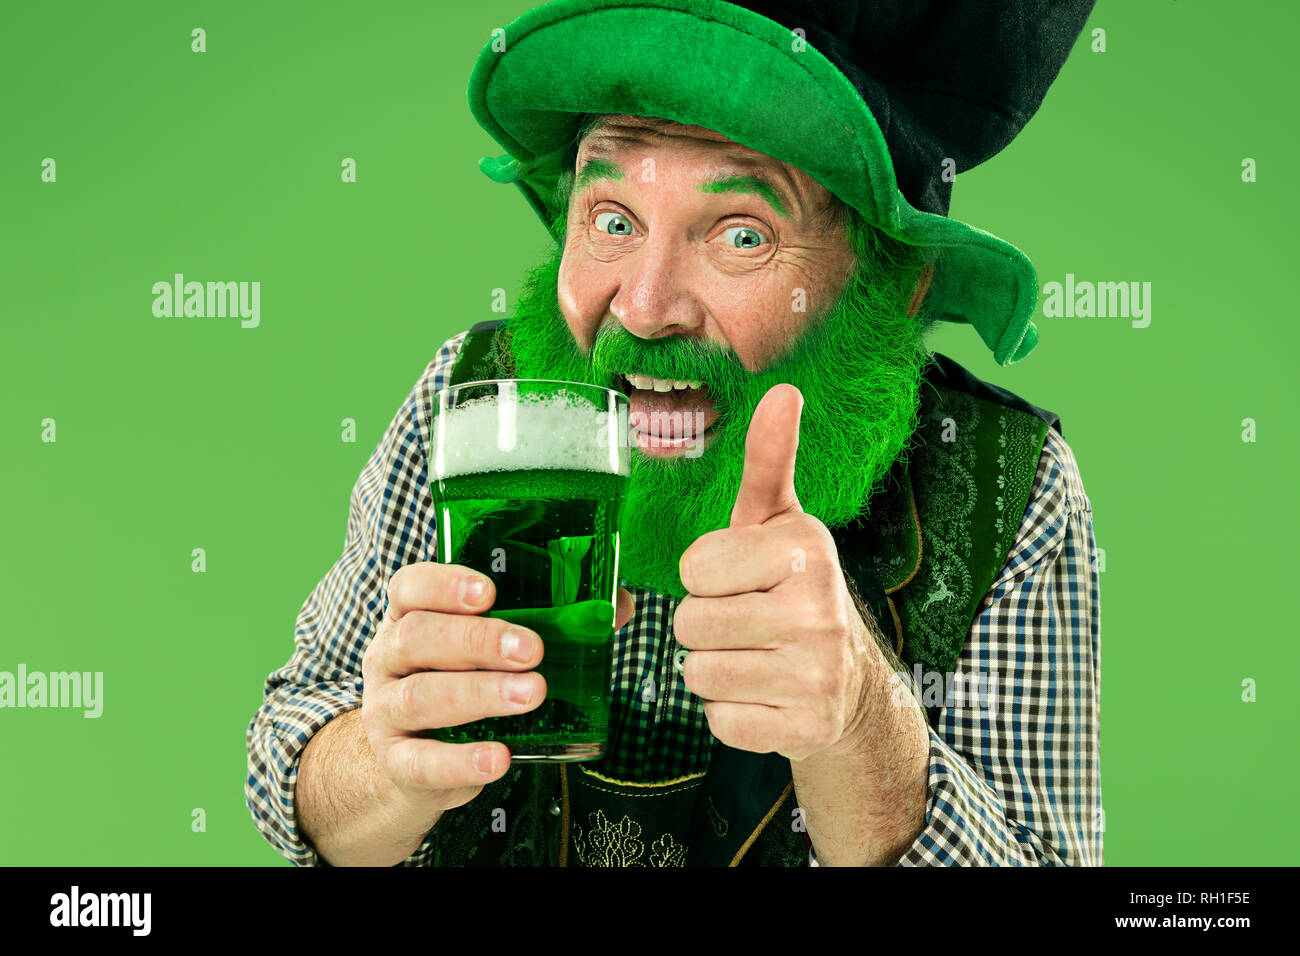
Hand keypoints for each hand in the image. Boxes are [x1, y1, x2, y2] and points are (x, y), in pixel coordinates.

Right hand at [362, 563, 633, 813]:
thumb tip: (616, 604)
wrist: (414, 759)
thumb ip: (550, 619)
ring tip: (532, 693)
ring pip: (421, 696)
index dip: (444, 584)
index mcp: (409, 615)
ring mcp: (385, 709)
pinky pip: (421, 761)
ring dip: (480, 693)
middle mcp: (388, 656)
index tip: (490, 592)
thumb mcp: (491, 647)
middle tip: (532, 650)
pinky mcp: (396, 760)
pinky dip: (461, 760)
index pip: (410, 586)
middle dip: (478, 641)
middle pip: (418, 637)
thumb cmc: (463, 680)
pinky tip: (499, 758)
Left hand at [673, 385, 881, 762]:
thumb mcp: (777, 522)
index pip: (694, 568)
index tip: (742, 578)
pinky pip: (719, 720)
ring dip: (715, 668)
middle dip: (705, 624)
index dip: (706, 576)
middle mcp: (820, 611)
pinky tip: (764, 693)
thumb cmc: (790, 588)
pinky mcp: (804, 728)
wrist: (847, 681)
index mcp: (807, 550)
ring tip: (754, 655)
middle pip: (689, 623)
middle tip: (746, 621)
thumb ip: (768, 460)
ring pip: (698, 673)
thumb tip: (782, 390)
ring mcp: (816, 675)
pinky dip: (731, 712)